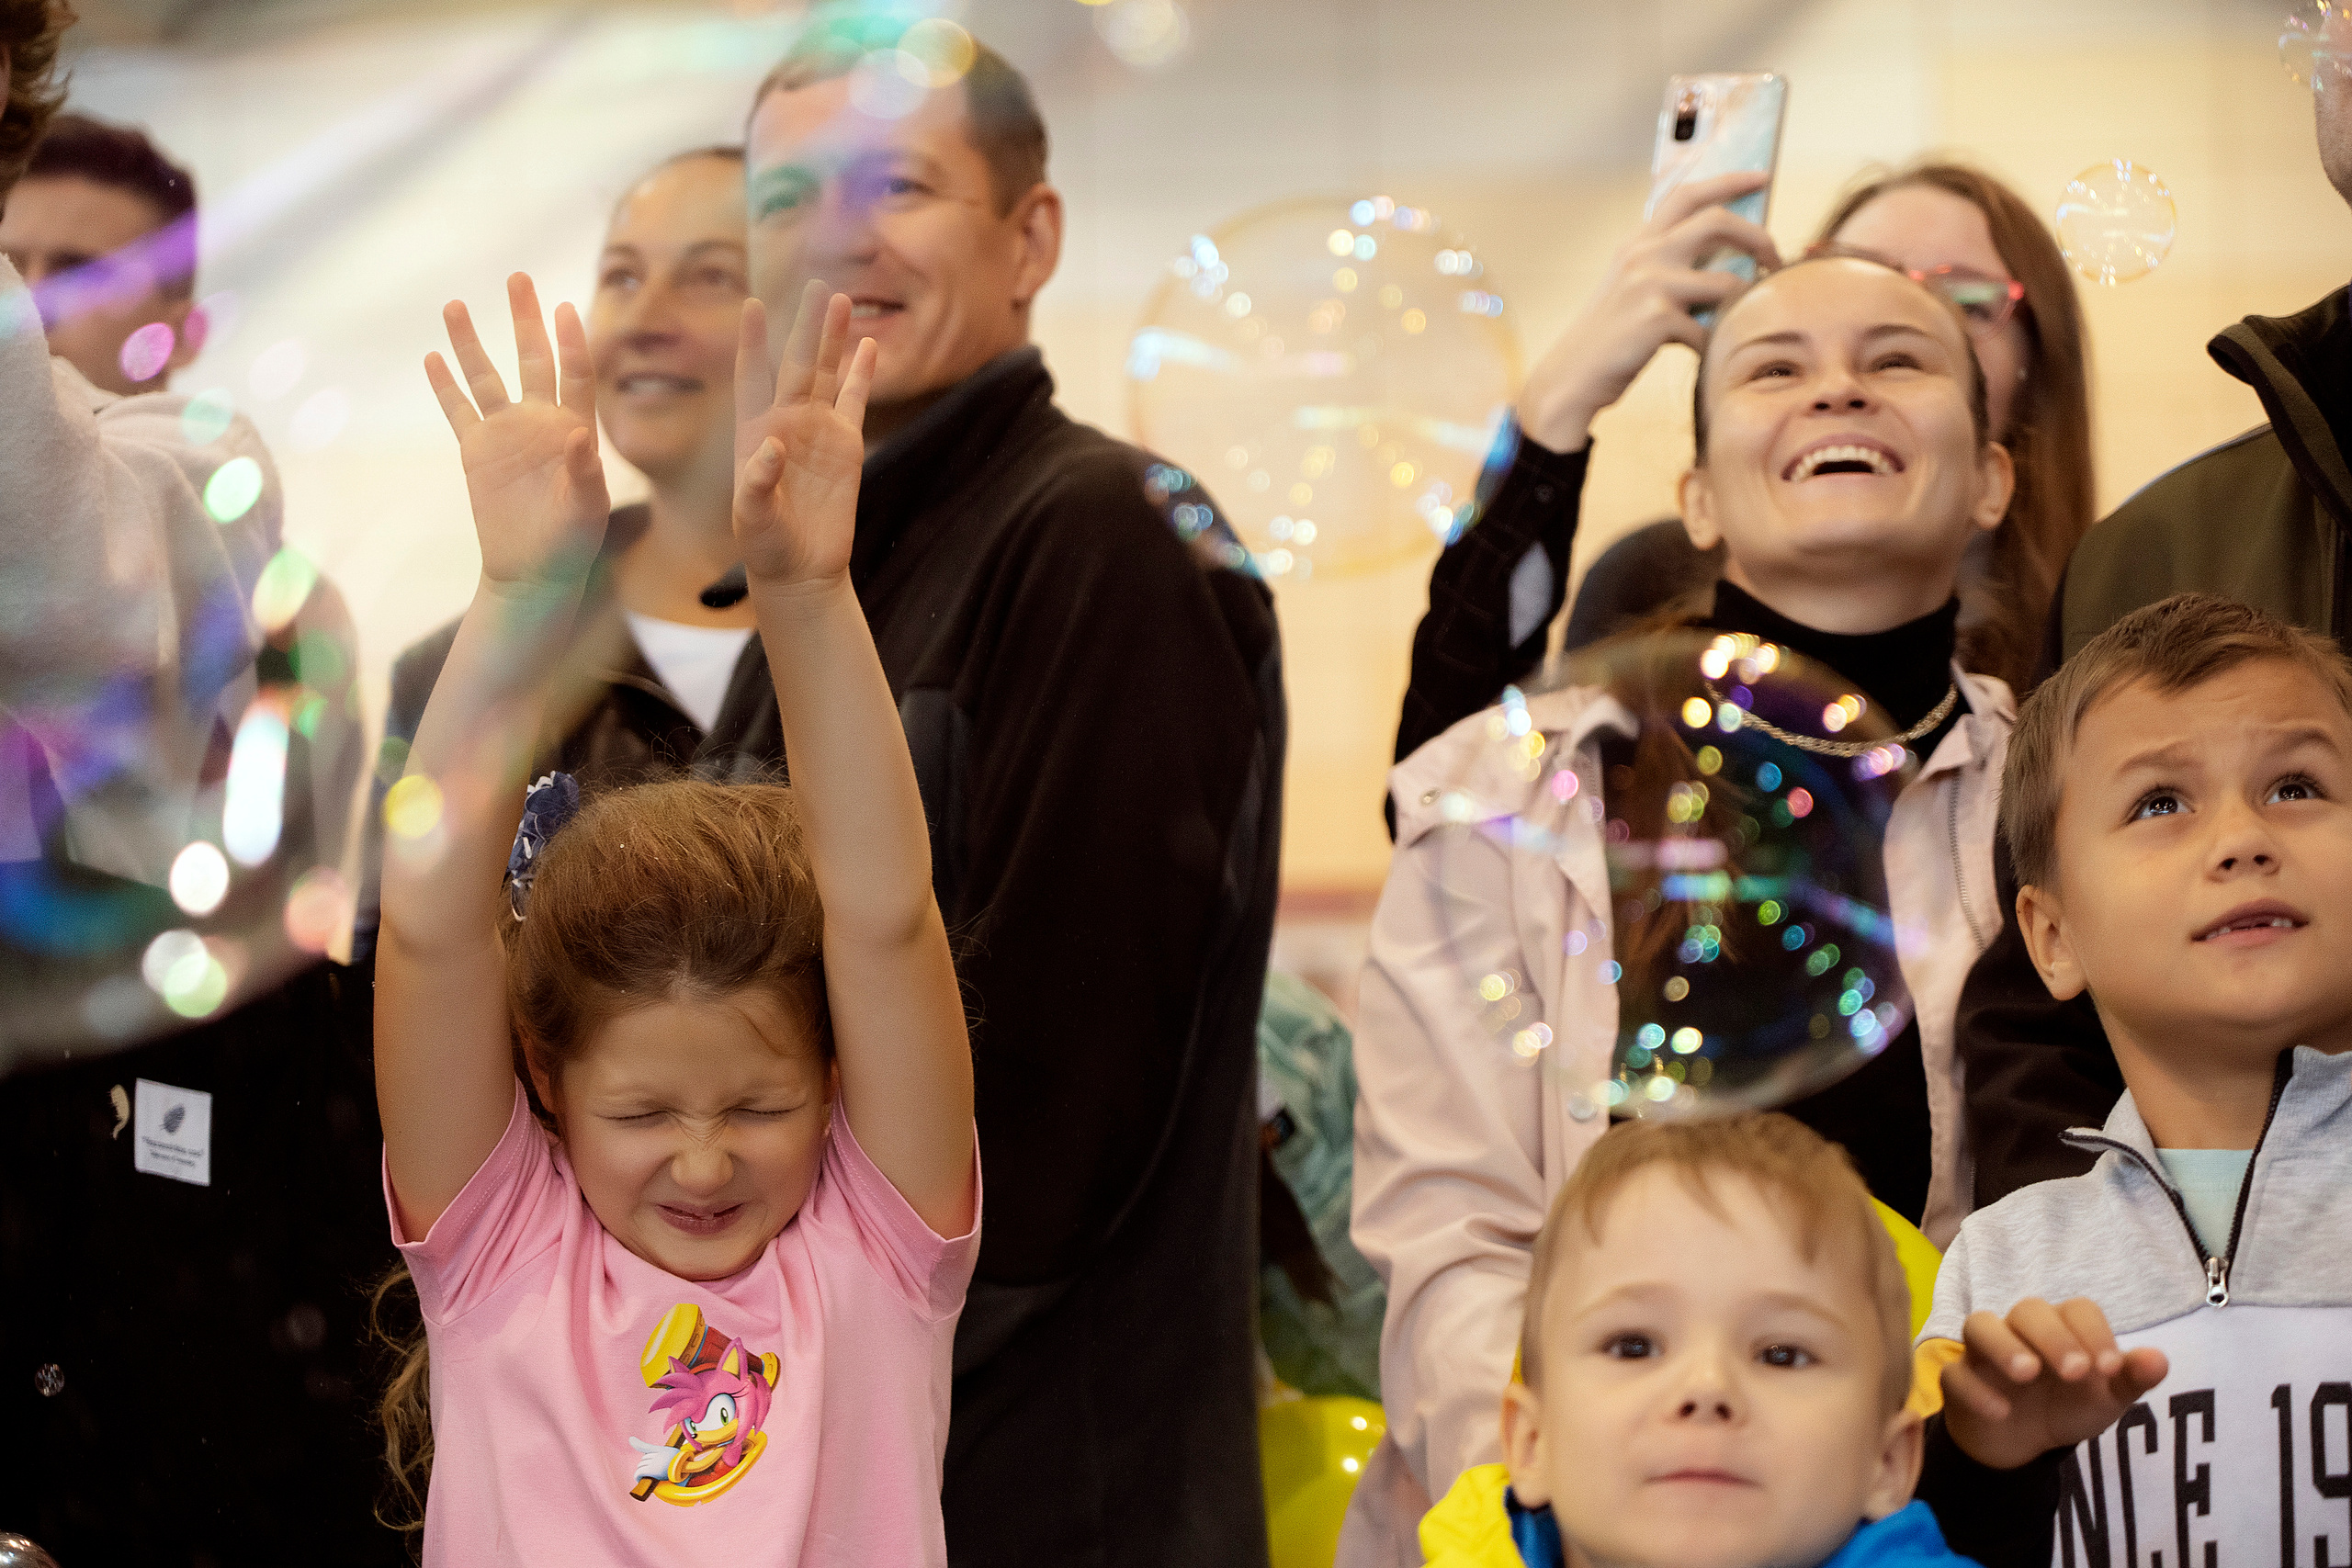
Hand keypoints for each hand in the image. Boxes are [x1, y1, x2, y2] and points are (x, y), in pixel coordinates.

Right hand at [425, 273, 610, 597]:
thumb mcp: (586, 511)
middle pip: (531, 360)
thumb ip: (584, 473)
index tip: (563, 309)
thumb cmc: (570, 544)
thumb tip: (580, 437)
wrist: (533, 572)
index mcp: (574, 429)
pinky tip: (432, 357)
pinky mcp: (476, 452)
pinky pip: (457, 411)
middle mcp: (540, 422)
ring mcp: (505, 434)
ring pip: (486, 377)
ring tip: (455, 304)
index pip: (574, 375)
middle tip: (517, 278)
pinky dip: (444, 385)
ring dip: (471, 343)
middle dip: (525, 320)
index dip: (570, 342)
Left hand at [628, 1437, 680, 1482]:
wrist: (686, 1473)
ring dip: (642, 1471)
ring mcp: (655, 1462)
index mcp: (663, 1450)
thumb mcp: (674, 1458)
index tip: (631, 1439)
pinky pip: (639, 1472)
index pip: (647, 1447)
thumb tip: (665, 1455)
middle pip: (644, 1459)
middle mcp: (658, 1455)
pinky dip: (637, 1476)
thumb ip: (666, 1456)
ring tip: (646, 1476)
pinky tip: (639, 1479)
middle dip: (645, 1465)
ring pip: (641, 1466)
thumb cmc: (682, 1468)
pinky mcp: (652, 1471)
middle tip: (651, 1472)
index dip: (637, 1443)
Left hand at [732, 280, 876, 590]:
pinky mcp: (846, 447)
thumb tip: (772, 445)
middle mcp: (785, 421)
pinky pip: (855, 401)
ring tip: (842, 300)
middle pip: (797, 363)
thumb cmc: (764, 545)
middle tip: (817, 284)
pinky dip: (862, 373)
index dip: (752, 341)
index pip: (752, 375)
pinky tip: (867, 345)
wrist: (800, 570)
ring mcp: (818, 431)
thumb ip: (758, 482)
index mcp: (754, 431)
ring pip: (827, 373)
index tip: (752, 304)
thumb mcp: (752, 517)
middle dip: (806, 324)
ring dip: (834, 338)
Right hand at [1515, 170, 1782, 451]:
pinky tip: (1707, 356)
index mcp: (1638, 243)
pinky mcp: (1657, 318)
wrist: (1572, 377)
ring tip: (1747, 317)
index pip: (1687, 195)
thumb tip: (1729, 257)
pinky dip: (1715, 345)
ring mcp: (1649, 284)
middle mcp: (1643, 254)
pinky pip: (1710, 329)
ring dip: (1745, 302)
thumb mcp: (1632, 287)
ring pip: (1726, 281)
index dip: (1728, 181)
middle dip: (1757, 236)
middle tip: (1775, 257)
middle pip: (1716, 221)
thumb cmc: (1611, 338)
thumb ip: (1669, 265)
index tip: (1761, 178)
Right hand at [1940, 1297, 2169, 1469]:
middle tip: (2075, 1373)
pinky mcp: (1958, 1378)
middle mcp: (2019, 1329)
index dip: (2093, 1332)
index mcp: (2061, 1327)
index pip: (2077, 1309)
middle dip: (2052, 1337)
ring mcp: (1983, 1351)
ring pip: (1979, 1325)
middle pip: (2027, 1309)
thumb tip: (2159, 1360)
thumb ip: (2130, 1378)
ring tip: (2027, 1374)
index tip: (2108, 1369)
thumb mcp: (2105, 1398)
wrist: (2021, 1441)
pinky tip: (2001, 1412)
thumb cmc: (2066, 1406)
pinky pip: (1955, 1372)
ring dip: (2003, 1344)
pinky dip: (1975, 1388)